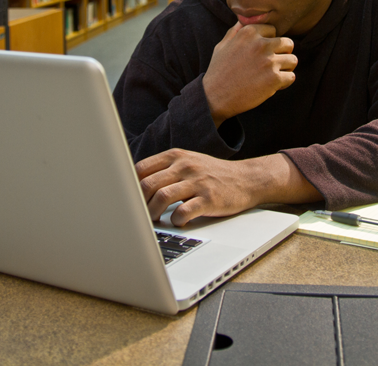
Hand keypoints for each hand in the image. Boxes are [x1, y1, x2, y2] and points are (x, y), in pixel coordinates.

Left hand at [135, 149, 321, 226]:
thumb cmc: (212, 174)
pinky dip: (175, 220)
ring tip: (155, 221)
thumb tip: (134, 184)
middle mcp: (185, 166)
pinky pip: (183, 212)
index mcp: (176, 156)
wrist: (247, 179)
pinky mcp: (209, 199)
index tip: (129, 199)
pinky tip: (177, 222)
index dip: (130, 186)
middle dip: (138, 204)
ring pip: (162, 197)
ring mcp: (197, 182)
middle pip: (148, 184)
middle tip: (139, 215)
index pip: (141, 169)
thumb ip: (164, 169)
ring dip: (153, 214)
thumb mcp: (188, 162)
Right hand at [202, 22, 296, 125]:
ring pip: (293, 60)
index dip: (269, 42)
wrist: (215, 97)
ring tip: (272, 75)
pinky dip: (284, 82)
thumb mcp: (222, 45)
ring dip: (285, 68)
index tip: (262, 53)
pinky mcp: (274, 79)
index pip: (273, 30)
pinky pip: (291, 77)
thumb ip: (235, 31)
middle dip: (282, 54)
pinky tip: (272, 85)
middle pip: (288, 43)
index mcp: (249, 33)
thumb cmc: (218, 71)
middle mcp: (261, 44)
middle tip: (271, 64)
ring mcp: (269, 61)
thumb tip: (243, 19)